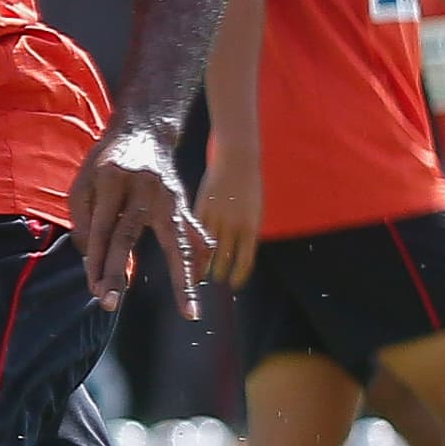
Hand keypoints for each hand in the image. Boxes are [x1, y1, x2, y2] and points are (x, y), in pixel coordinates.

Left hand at [71, 123, 210, 315]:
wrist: (145, 131)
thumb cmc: (107, 162)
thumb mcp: (83, 182)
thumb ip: (84, 220)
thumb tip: (94, 263)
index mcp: (112, 179)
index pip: (101, 227)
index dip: (95, 260)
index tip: (94, 289)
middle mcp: (142, 187)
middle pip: (128, 236)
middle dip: (117, 273)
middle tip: (109, 303)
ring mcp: (168, 196)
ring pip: (175, 241)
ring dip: (181, 278)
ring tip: (190, 310)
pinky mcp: (183, 203)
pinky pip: (195, 234)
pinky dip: (200, 258)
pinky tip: (203, 281)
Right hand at [190, 139, 258, 295]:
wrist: (237, 160)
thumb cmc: (249, 187)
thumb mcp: (254, 212)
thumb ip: (245, 233)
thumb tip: (235, 255)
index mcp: (251, 227)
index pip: (244, 260)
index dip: (238, 276)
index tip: (234, 285)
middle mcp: (233, 225)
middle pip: (223, 258)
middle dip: (219, 272)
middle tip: (216, 280)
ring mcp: (216, 217)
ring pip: (207, 248)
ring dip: (204, 264)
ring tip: (202, 274)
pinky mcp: (201, 208)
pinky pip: (196, 233)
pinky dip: (193, 246)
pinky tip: (191, 253)